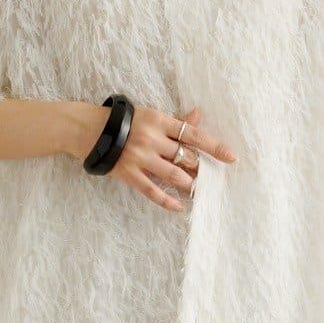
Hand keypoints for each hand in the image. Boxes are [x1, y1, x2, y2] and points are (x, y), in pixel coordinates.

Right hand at [82, 103, 237, 209]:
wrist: (92, 131)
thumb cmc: (126, 122)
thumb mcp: (151, 116)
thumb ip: (176, 121)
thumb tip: (199, 116)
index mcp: (160, 121)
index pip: (194, 135)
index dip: (214, 147)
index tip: (231, 157)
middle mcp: (152, 139)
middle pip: (186, 157)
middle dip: (199, 169)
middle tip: (208, 176)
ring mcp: (141, 158)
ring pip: (174, 176)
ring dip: (189, 185)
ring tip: (196, 190)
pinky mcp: (130, 175)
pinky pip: (153, 192)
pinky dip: (168, 202)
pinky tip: (179, 206)